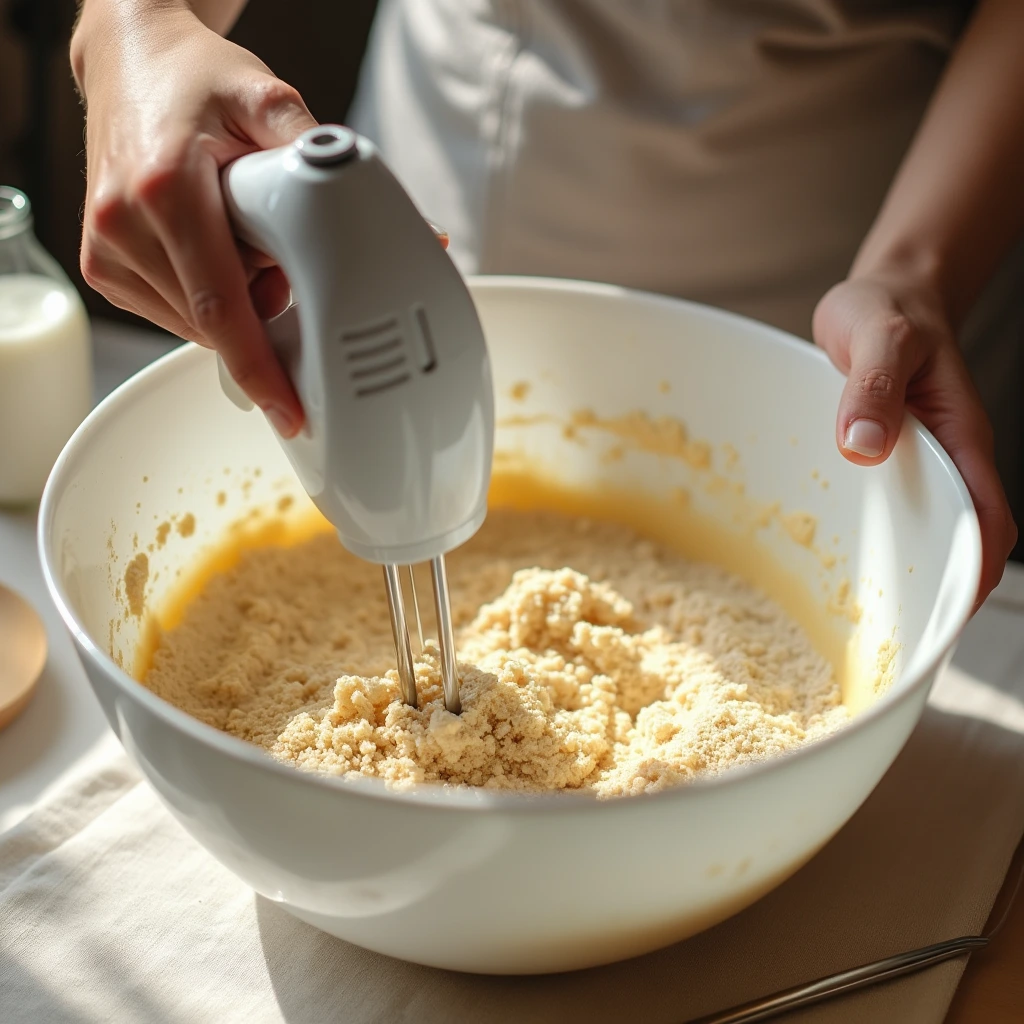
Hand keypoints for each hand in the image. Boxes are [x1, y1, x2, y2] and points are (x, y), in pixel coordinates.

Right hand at [74, 7, 315, 435]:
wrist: (132, 59)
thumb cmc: (199, 82)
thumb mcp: (268, 101)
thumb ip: (325, 163)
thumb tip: (413, 227)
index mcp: (165, 190)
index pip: (222, 308)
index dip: (260, 369)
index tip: (291, 412)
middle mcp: (124, 225)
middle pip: (216, 322)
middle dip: (266, 316)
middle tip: (284, 272)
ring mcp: (109, 250)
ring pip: (197, 325)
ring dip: (238, 305)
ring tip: (241, 239)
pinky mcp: (105, 267)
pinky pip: (177, 314)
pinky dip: (211, 299)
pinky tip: (216, 250)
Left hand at [813, 273, 1016, 608]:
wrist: (884, 296)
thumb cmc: (885, 312)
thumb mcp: (876, 338)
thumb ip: (871, 387)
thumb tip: (863, 447)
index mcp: (959, 438)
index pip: (986, 523)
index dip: (974, 575)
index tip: (945, 619)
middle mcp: (948, 459)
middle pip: (963, 541)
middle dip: (943, 593)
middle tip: (898, 640)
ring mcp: (923, 463)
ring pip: (930, 529)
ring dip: (912, 569)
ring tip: (871, 618)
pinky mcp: (895, 460)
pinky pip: (899, 508)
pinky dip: (886, 538)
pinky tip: (850, 556)